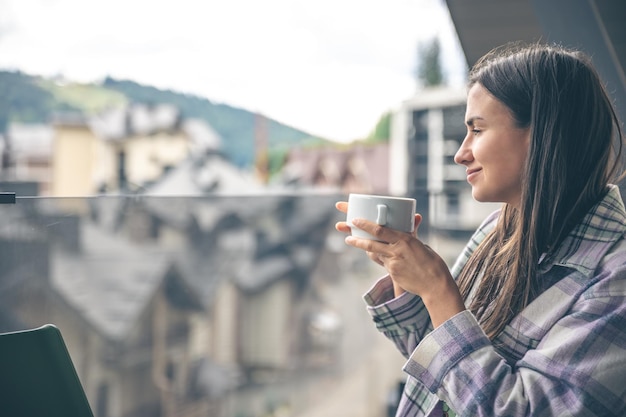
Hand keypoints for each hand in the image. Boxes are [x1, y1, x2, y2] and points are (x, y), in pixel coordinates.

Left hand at [335, 201, 464, 327]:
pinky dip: (379, 258)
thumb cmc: (432, 263)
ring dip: (361, 246)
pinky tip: (376, 255)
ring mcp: (393, 263)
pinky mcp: (392, 273)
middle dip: (357, 238)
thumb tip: (414, 219)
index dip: (365, 225)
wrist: (435, 285)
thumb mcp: (422, 245)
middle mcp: (397, 250)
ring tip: (349, 241)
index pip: (380, 230)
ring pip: (374, 253)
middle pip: (372, 242)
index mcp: (405, 239)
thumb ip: (412, 234)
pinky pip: (382, 263)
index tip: (355, 220)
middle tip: (347, 232)